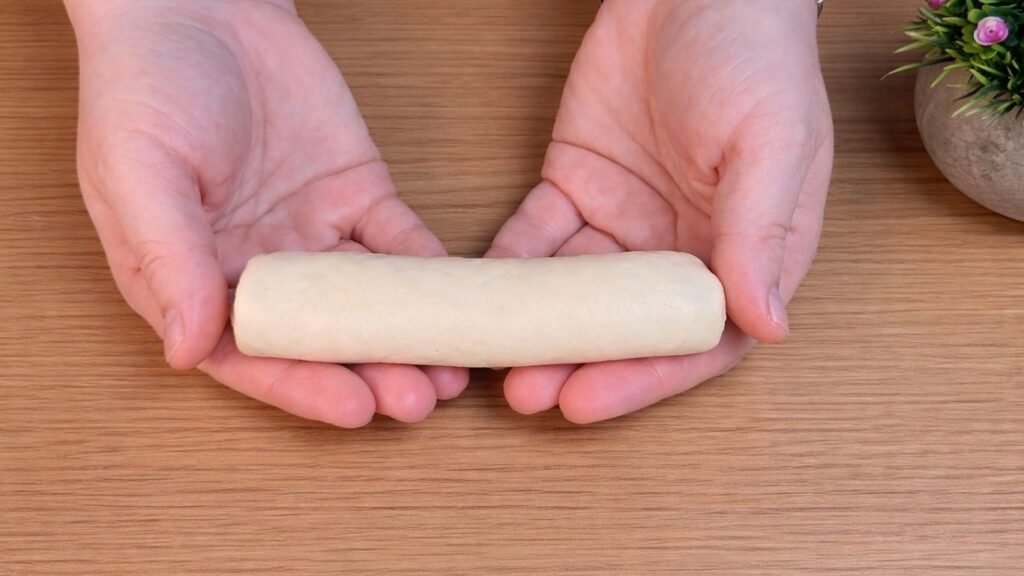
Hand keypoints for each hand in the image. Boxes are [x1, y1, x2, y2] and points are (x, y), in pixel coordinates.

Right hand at [68, 0, 467, 425]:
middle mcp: (259, 270)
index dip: (301, 386)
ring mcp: (314, 236)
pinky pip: (400, 244)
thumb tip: (187, 351)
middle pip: (321, 339)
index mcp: (194, 279)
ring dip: (408, 338)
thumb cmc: (146, 88)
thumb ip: (167, 261)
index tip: (352, 409)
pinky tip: (459, 301)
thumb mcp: (139, 175)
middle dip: (369, 372)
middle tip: (416, 400)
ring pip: (369, 303)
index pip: (251, 354)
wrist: (202, 8)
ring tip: (450, 372)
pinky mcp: (357, 196)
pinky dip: (431, 275)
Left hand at [488, 0, 832, 422]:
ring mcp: (623, 222)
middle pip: (625, 327)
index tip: (589, 401)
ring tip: (495, 359)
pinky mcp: (574, 188)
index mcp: (743, 251)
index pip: (696, 338)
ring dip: (536, 328)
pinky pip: (536, 238)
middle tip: (528, 395)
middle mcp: (680, 248)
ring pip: (574, 293)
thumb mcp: (772, 142)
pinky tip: (480, 293)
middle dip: (577, 365)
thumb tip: (767, 327)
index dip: (645, 378)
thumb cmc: (754, 57)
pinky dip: (509, 267)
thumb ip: (761, 235)